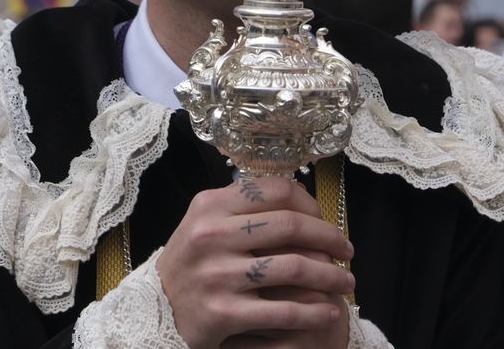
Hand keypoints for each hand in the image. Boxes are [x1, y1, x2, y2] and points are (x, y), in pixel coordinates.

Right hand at [157, 176, 354, 348]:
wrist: (156, 310)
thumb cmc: (192, 263)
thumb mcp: (205, 223)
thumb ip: (242, 207)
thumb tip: (301, 198)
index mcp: (210, 205)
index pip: (276, 190)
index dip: (312, 204)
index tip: (327, 222)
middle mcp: (211, 235)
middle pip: (291, 226)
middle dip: (330, 238)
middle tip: (348, 252)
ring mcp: (217, 274)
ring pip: (294, 268)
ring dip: (330, 276)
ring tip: (345, 283)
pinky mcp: (223, 313)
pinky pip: (284, 312)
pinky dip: (314, 312)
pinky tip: (328, 312)